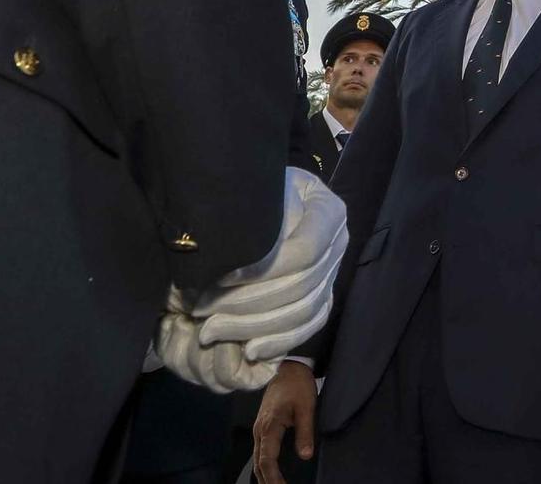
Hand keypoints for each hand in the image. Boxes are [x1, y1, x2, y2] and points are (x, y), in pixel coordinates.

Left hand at [187, 169, 347, 358]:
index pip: (305, 251)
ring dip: (254, 327)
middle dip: (248, 304)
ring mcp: (333, 273)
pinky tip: (248, 349)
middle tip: (202, 312)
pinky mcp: (323, 298)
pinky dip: (278, 342)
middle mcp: (338, 244)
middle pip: (301, 285)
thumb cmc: (255, 191)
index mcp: (329, 211)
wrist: (264, 200)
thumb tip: (239, 255)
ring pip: (302, 311)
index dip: (263, 270)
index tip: (219, 278)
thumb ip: (260, 218)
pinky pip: (307, 327)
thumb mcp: (258, 192)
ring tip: (211, 331)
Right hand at [252, 360, 317, 483]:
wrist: (288, 367)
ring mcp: (259, 429)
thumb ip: (305, 431)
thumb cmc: (298, 385)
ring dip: (264, 476)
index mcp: (269, 426)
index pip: (267, 459)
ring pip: (257, 458)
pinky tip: (271, 473)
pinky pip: (260, 451)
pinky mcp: (263, 427)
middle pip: (259, 463)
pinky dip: (264, 466)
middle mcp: (260, 430)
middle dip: (267, 481)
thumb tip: (305, 456)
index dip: (273, 477)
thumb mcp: (306, 407)